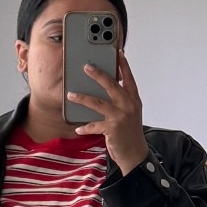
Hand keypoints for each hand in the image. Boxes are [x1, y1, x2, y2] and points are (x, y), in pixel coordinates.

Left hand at [65, 46, 148, 174]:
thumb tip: (108, 87)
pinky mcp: (112, 129)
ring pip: (97, 103)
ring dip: (82, 98)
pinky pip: (93, 125)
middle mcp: (128, 105)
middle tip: (86, 66)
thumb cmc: (130, 132)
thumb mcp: (130, 113)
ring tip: (70, 95)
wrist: (135, 154)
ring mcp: (120, 117)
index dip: (123, 65)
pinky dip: (85, 127)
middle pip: (111, 85)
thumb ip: (122, 100)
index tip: (118, 51)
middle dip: (98, 74)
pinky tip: (78, 128)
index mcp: (134, 100)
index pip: (129, 78)